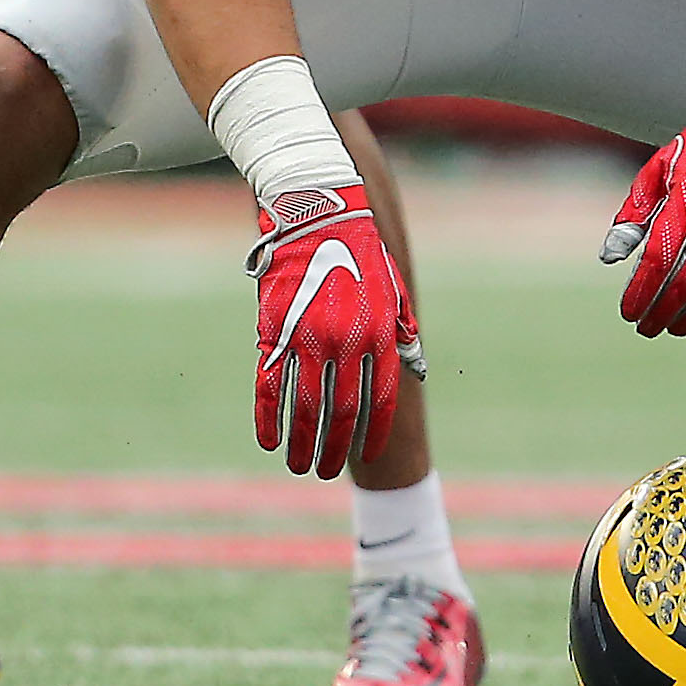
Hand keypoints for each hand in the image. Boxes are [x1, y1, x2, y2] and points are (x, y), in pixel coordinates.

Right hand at [246, 183, 415, 477]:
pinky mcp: (275, 332)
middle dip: (333, 448)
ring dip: (302, 443)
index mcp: (379, 334)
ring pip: (305, 407)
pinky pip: (270, 387)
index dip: (372, 432)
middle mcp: (346, 341)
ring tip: (300, 466)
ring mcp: (308, 338)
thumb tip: (416, 373)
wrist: (318, 214)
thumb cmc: (360, 253)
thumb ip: (403, 334)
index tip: (367, 454)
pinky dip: (269, 418)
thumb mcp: (393, 291)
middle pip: (341, 412)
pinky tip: (270, 441)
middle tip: (325, 472)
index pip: (379, 399)